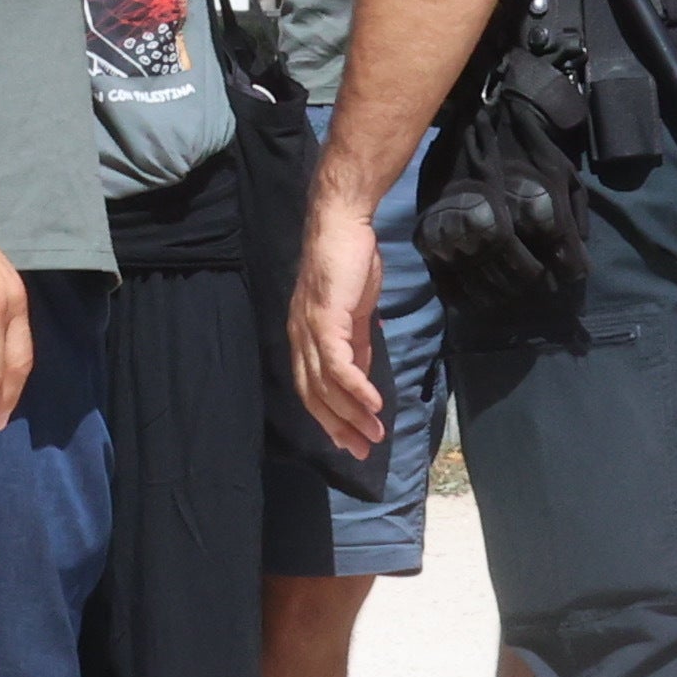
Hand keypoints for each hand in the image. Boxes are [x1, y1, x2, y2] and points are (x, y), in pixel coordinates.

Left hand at [287, 194, 387, 456]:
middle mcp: (299, 339)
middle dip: (339, 427)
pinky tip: (373, 405)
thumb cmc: (350, 264)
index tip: (352, 441)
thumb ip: (357, 346)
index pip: (312, 390)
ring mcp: (309, 330)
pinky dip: (355, 388)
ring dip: (352, 414)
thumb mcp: (355, 314)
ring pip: (326, 386)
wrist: (343, 226)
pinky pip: (338, 365)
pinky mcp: (324, 320)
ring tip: (377, 433)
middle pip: (314, 397)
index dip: (330, 419)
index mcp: (304, 338)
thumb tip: (363, 379)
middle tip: (364, 450)